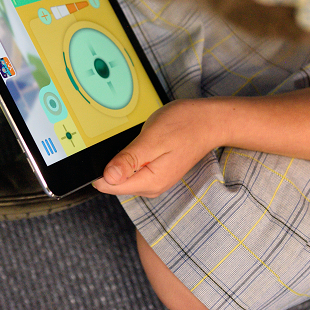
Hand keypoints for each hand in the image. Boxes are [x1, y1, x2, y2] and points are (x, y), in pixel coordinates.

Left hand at [93, 99, 222, 197]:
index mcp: (150, 182)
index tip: (104, 152)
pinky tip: (141, 144)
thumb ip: (129, 160)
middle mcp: (151, 187)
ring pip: (123, 176)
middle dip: (111, 163)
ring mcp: (154, 181)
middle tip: (127, 141)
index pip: (109, 186)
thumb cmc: (184, 126)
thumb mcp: (152, 139)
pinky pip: (133, 170)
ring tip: (138, 141)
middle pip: (114, 183)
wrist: (210, 122)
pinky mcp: (156, 173)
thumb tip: (107, 177)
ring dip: (122, 159)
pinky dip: (131, 158)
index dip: (100, 169)